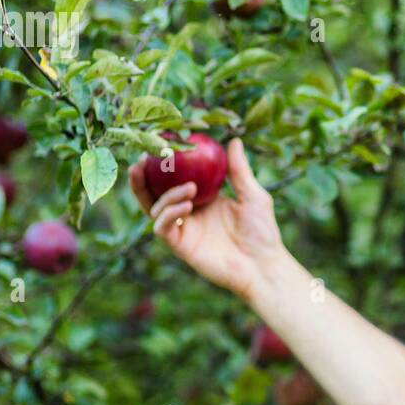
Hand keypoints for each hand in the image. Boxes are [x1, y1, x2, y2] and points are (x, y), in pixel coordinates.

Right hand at [128, 138, 285, 301]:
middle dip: (142, 180)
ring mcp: (183, 231)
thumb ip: (239, 170)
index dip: (161, 167)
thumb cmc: (262, 231)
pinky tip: (187, 205)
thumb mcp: (252, 195)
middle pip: (153, 195)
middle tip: (141, 162)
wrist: (263, 264)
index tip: (157, 147)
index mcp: (201, 200)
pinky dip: (169, 214)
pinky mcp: (181, 247)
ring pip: (155, 210)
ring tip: (189, 188)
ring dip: (166, 196)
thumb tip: (234, 140)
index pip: (173, 180)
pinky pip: (163, 228)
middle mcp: (187, 214)